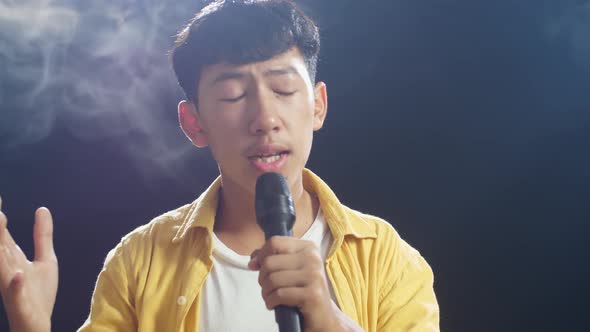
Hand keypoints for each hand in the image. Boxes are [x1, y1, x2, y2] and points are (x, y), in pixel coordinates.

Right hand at [0, 197, 57, 331]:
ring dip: (0, 247)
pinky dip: (15, 284)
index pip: (3, 233)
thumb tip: (42, 209)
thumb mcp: (45, 260)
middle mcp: (8, 270)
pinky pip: (15, 293)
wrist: (37, 325)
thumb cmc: (38, 295)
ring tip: (0, 223)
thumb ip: (42, 235)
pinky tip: (18, 273)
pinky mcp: (20, 303)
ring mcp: (11, 286)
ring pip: (2, 266)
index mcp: (12, 259)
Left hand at [248, 236, 339, 331]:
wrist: (323, 314)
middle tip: (267, 287)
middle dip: (262, 278)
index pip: (275, 242)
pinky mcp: (312, 295)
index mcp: (308, 248)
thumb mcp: (290, 269)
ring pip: (273, 279)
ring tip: (270, 297)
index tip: (258, 266)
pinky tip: (274, 304)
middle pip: (270, 262)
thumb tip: (253, 261)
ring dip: (266, 292)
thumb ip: (272, 258)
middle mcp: (313, 258)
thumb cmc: (303, 289)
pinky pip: (280, 294)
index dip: (261, 255)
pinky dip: (271, 301)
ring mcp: (314, 276)